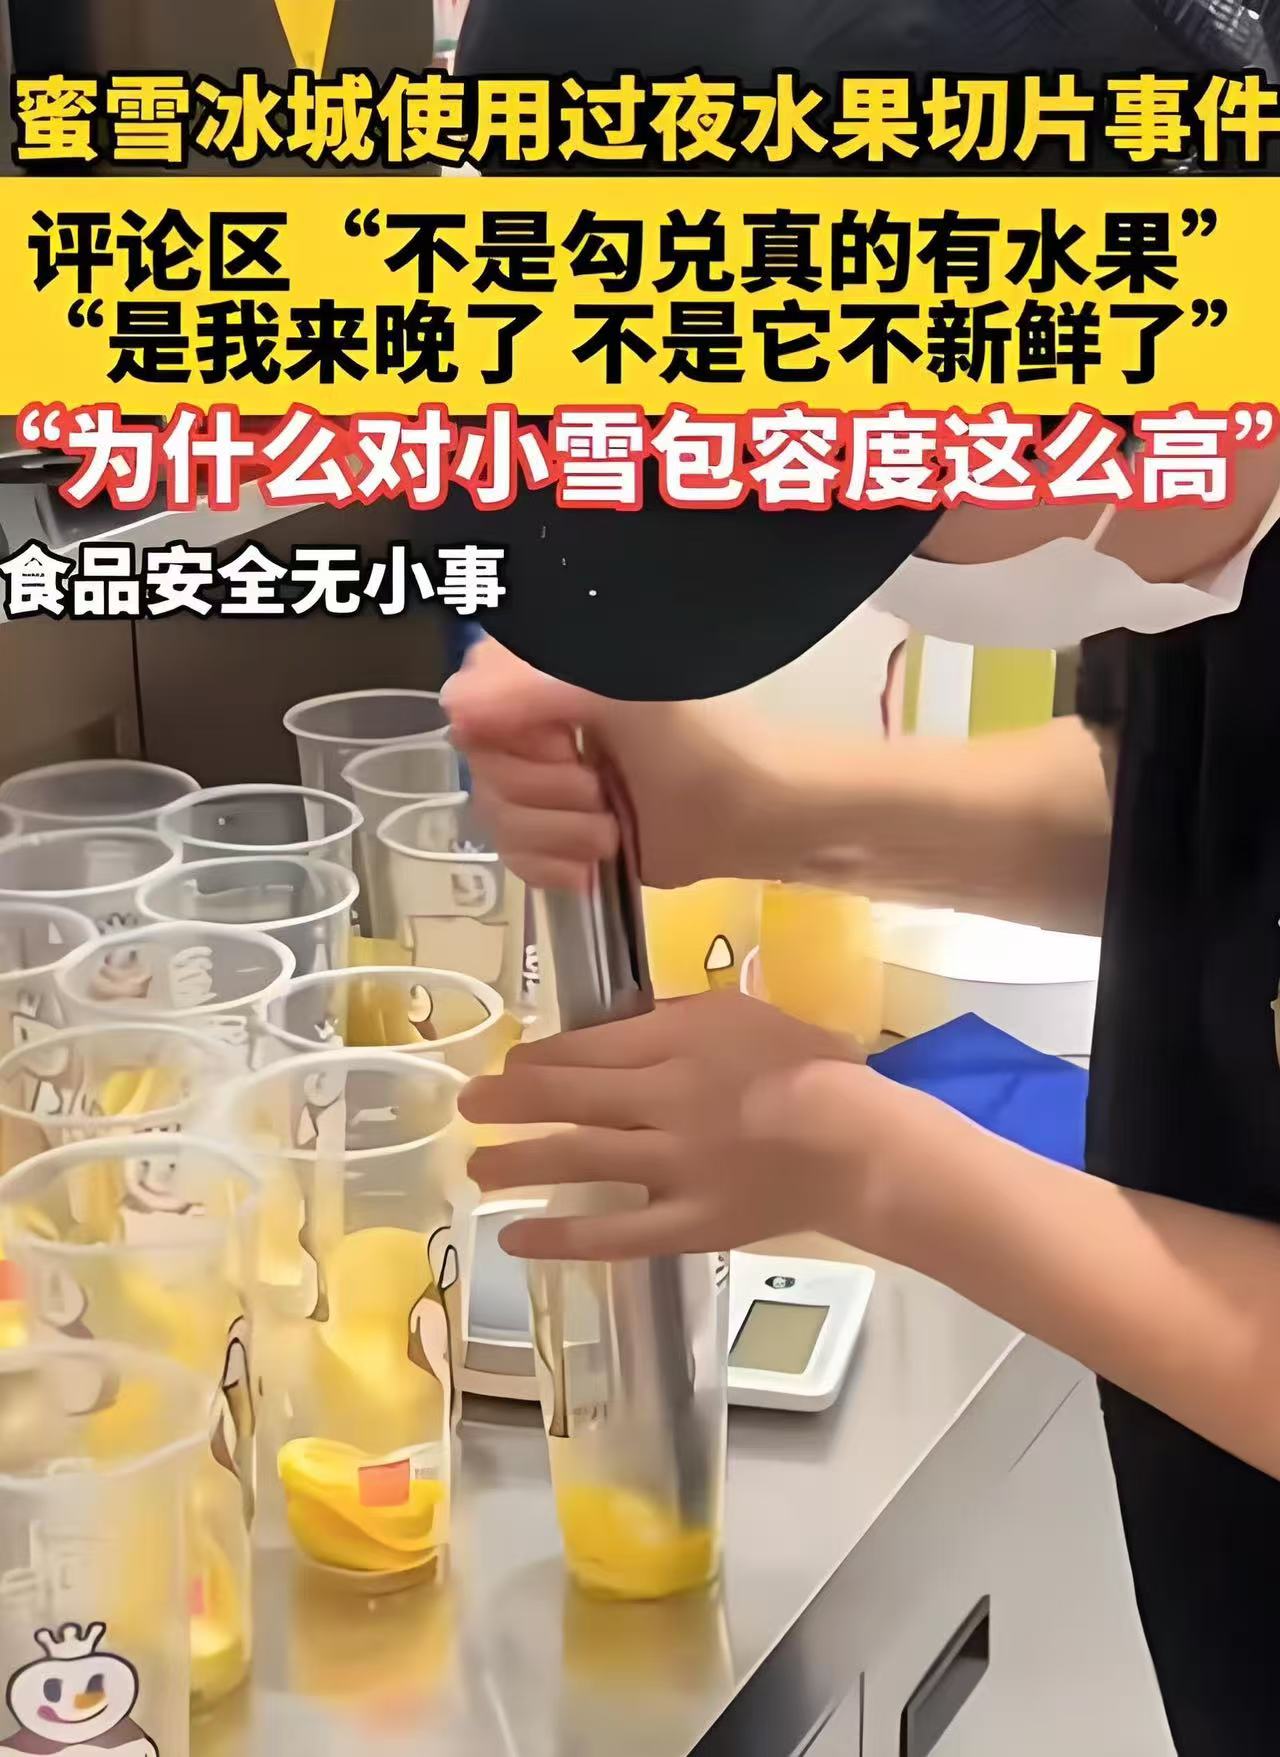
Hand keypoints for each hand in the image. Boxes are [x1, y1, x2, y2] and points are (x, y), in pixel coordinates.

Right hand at [442, 640, 776, 891]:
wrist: (758, 818)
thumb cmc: (702, 743)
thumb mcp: (620, 697)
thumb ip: (530, 689)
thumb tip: (451, 703)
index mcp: (546, 678)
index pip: (469, 704)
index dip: (507, 738)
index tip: (563, 742)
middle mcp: (536, 726)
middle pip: (478, 769)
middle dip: (541, 794)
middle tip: (599, 791)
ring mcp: (547, 784)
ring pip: (495, 818)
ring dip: (556, 835)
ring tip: (612, 832)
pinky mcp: (561, 836)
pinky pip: (514, 858)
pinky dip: (552, 867)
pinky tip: (593, 866)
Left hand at [460, 989, 930, 1259]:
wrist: (860, 1144)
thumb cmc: (809, 1065)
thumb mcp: (740, 1011)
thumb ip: (675, 1014)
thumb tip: (620, 1021)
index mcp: (676, 1042)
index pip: (586, 1048)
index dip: (538, 1059)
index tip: (511, 1066)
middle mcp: (662, 1099)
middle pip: (567, 1097)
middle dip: (507, 1101)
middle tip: (468, 1105)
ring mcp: (672, 1165)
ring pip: (577, 1157)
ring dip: (517, 1160)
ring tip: (475, 1166)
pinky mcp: (687, 1223)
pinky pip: (614, 1233)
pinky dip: (560, 1235)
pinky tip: (515, 1236)